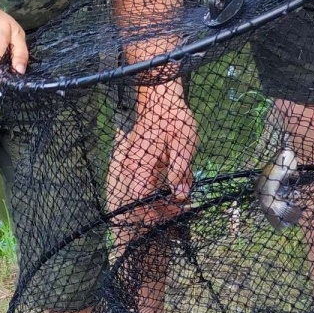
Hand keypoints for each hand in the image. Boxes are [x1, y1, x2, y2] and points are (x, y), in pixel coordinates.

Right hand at [108, 80, 198, 243]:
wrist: (160, 99)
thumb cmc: (174, 119)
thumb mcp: (183, 144)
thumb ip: (180, 171)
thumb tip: (180, 195)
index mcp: (140, 165)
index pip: (139, 199)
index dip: (156, 212)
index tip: (176, 212)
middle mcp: (131, 168)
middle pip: (138, 202)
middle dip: (160, 211)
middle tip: (183, 208)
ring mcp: (130, 166)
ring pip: (138, 195)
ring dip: (159, 203)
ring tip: (181, 201)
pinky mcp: (134, 163)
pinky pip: (140, 184)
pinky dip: (156, 191)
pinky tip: (174, 189)